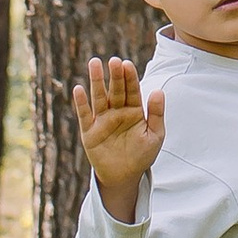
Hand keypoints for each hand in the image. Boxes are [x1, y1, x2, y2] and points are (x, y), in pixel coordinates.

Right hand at [74, 57, 164, 215]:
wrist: (125, 176)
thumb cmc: (142, 155)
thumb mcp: (154, 136)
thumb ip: (156, 114)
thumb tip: (158, 91)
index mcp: (134, 110)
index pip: (132, 90)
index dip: (130, 77)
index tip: (127, 64)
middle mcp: (117, 111)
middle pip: (115, 90)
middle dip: (115, 75)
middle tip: (114, 60)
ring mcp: (102, 120)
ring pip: (99, 97)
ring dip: (96, 81)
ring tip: (94, 63)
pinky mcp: (89, 131)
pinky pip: (84, 115)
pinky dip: (81, 103)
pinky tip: (79, 89)